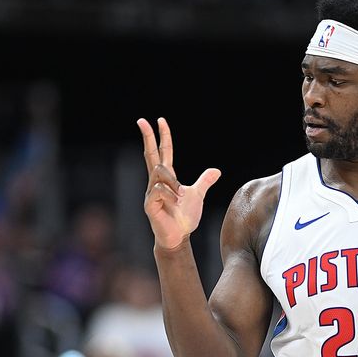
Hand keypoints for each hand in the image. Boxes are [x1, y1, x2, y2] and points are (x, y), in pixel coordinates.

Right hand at [138, 116, 221, 249]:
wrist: (179, 236)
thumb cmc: (184, 218)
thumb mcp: (197, 195)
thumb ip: (204, 182)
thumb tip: (216, 170)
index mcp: (167, 178)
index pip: (164, 152)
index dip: (163, 137)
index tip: (160, 120)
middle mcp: (156, 182)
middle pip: (151, 155)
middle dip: (147, 137)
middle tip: (142, 120)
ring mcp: (151, 192)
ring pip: (160, 173)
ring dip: (173, 183)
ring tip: (180, 197)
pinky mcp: (149, 204)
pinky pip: (158, 190)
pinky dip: (169, 194)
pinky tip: (174, 202)